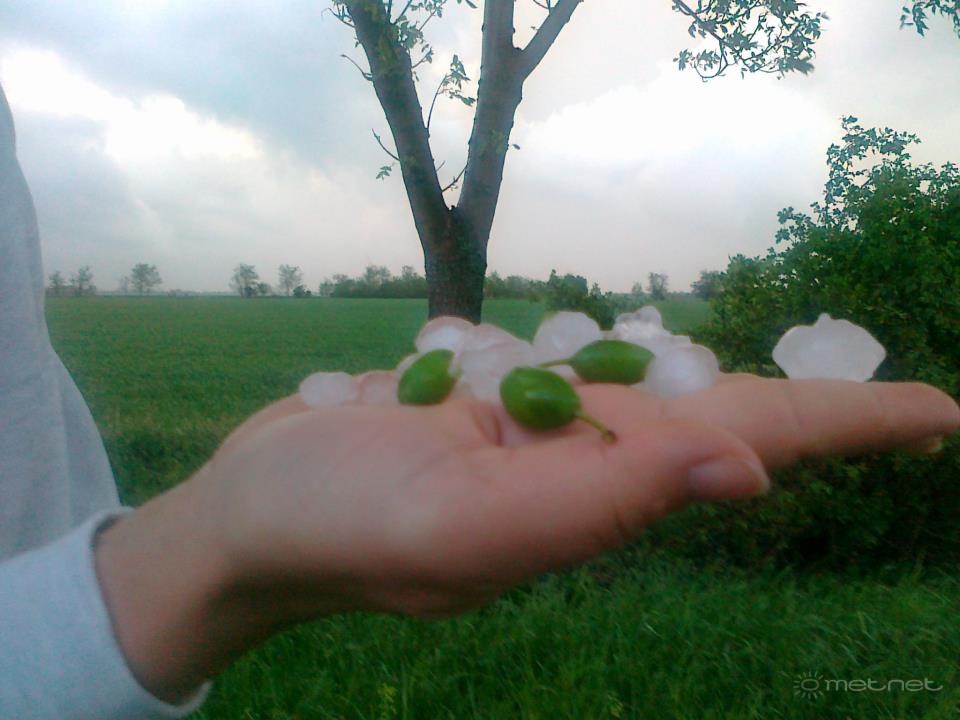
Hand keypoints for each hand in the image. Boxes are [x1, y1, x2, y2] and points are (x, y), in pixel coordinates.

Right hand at [95, 376, 958, 700]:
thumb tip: (746, 472)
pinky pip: (570, 374)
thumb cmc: (344, 524)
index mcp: (592, 497)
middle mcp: (578, 465)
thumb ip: (599, 504)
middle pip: (716, 418)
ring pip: (645, 391)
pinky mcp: (483, 405)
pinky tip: (656, 369)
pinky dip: (623, 362)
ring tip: (816, 401)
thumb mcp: (468, 525)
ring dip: (730, 387)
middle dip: (811, 412)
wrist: (255, 515)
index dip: (841, 430)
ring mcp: (529, 435)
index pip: (743, 452)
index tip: (936, 416)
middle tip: (902, 408)